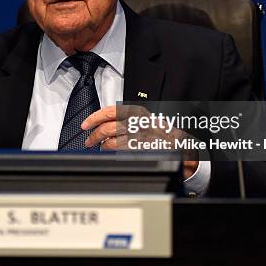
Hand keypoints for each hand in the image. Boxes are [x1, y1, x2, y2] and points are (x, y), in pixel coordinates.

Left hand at [82, 105, 198, 179]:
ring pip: (110, 141)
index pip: (110, 112)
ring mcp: (139, 138)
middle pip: (107, 128)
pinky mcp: (140, 151)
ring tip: (100, 147)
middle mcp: (137, 123)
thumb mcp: (143, 119)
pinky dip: (111, 153)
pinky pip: (119, 152)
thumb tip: (102, 122)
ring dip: (101, 146)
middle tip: (89, 141)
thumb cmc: (159, 132)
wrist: (179, 144)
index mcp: (137, 112)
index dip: (94, 118)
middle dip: (93, 136)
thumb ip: (125, 118)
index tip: (85, 124)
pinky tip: (109, 152)